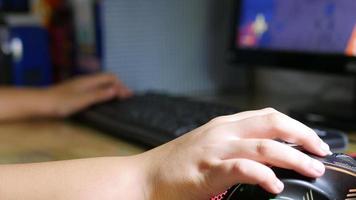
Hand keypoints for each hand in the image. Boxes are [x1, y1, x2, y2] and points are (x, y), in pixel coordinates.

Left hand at [44, 73, 131, 116]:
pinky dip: (104, 92)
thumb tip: (117, 89)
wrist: (40, 103)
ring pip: (101, 83)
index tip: (129, 96)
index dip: (121, 85)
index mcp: (89, 81)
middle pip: (107, 79)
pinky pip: (95, 88)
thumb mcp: (82, 100)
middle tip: (127, 97)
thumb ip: (99, 94)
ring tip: (119, 98)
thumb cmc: (61, 102)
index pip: (111, 77)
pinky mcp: (76, 91)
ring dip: (112, 89)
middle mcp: (86, 80)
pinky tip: (102, 100)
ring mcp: (80, 85)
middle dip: (118, 86)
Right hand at [140, 108, 330, 199]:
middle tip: (320, 152)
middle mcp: (222, 131)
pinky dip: (263, 175)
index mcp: (224, 125)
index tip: (313, 141)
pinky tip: (275, 185)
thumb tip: (266, 153)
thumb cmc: (177, 164)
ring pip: (263, 145)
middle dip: (302, 136)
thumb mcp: (210, 145)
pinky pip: (242, 168)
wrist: (146, 176)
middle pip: (272, 124)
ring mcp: (215, 149)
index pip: (268, 116)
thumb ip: (236, 144)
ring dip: (292, 157)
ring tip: (310, 169)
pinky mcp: (207, 170)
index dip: (296, 126)